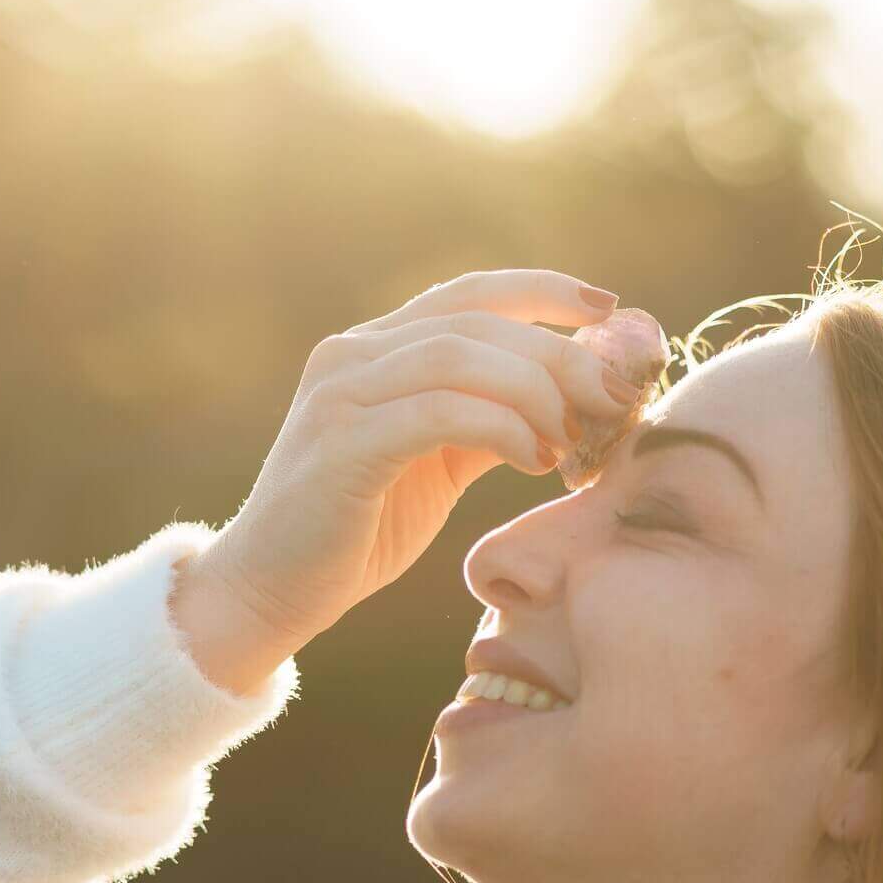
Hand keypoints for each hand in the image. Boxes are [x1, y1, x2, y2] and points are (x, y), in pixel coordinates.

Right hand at [204, 269, 634, 659]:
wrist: (269, 592)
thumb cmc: (358, 532)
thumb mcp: (437, 465)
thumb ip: (488, 421)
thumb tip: (569, 399)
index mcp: (374, 348)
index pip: (470, 293)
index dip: (544, 290)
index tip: (609, 306)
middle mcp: (351, 354)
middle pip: (479, 324)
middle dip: (560, 355)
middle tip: (614, 399)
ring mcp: (340, 393)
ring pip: (463, 357)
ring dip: (536, 393)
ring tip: (570, 442)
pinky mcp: (342, 444)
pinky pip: (441, 413)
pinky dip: (501, 428)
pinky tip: (534, 460)